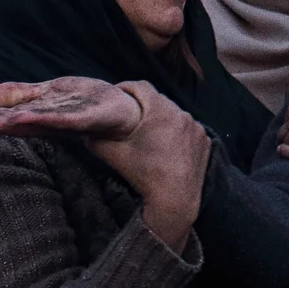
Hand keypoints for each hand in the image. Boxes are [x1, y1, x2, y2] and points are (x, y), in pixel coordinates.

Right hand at [0, 76, 145, 139]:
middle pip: (14, 121)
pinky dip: (46, 117)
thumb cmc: (87, 106)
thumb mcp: (51, 96)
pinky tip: (26, 117)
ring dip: (11, 122)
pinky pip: (64, 117)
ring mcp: (69, 118)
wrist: (128, 113)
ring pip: (36, 120)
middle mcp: (50, 120)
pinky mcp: (88, 116)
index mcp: (39, 116)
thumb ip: (22, 97)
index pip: (5, 117)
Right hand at [87, 83, 209, 253]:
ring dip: (163, 119)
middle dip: (145, 105)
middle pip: (159, 101)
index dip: (126, 89)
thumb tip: (83, 133)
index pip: (140, 87)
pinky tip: (169, 145)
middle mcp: (181, 114)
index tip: (118, 95)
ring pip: (175, 115)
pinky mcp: (205, 142)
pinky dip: (179, 132)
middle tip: (131, 115)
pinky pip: (189, 130)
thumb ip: (96, 140)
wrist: (174, 200)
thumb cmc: (144, 174)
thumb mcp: (115, 155)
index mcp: (160, 111)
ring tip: (150, 132)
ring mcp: (196, 128)